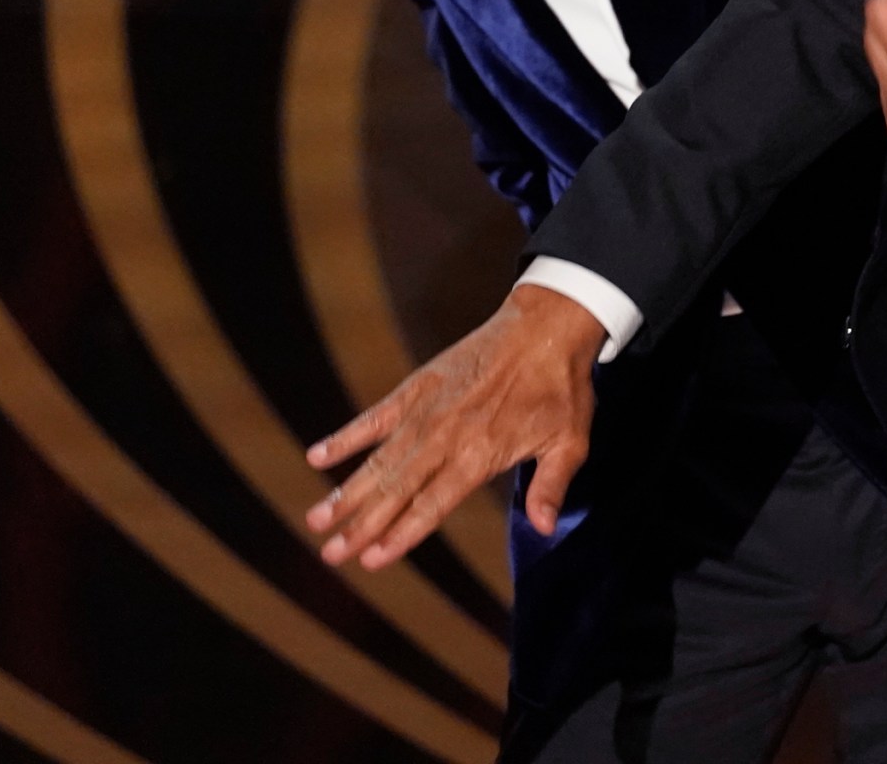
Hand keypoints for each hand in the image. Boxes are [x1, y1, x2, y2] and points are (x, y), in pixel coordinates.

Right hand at [303, 284, 603, 569]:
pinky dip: (346, 436)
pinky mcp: (417, 386)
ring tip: (316, 520)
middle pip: (396, 490)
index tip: (371, 562)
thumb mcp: (570, 441)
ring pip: (379, 460)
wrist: (546, 325)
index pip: (432, 505)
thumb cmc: (561, 388)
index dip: (401, 535)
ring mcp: (427, 411)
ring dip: (346, 492)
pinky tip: (317, 456)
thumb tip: (543, 529)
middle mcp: (445, 436)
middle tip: (330, 556)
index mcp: (480, 455)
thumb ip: (550, 486)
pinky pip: (374, 416)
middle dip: (361, 526)